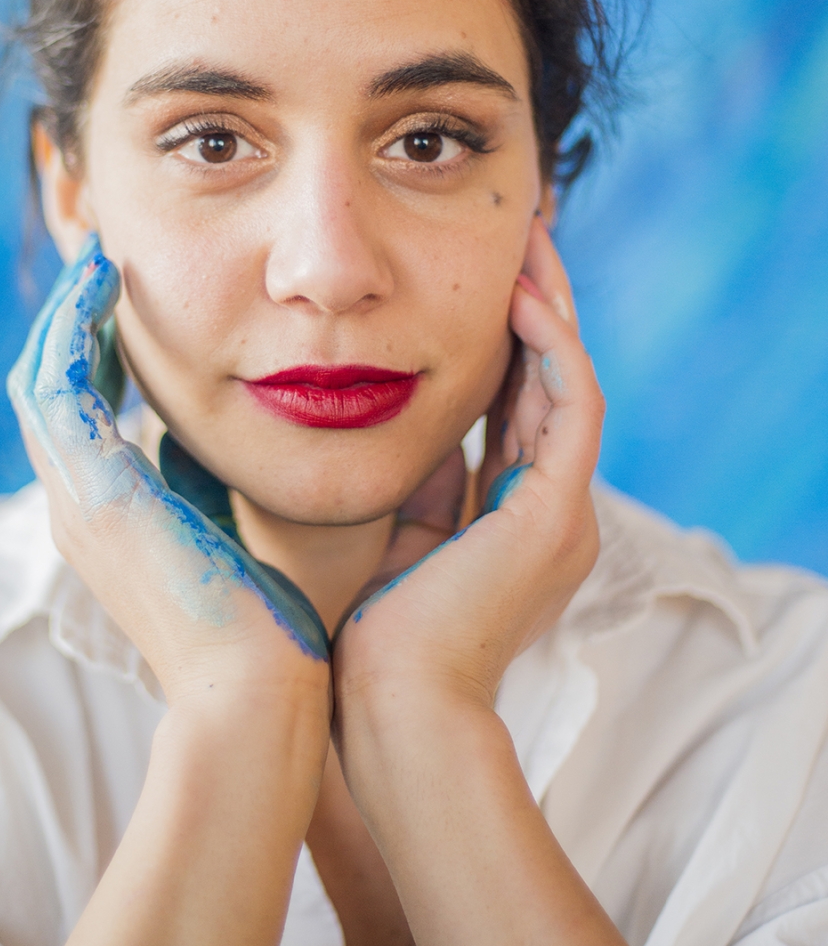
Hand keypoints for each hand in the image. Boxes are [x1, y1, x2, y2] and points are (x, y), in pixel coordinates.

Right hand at [8, 236, 330, 705]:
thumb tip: (204, 436)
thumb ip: (203, 482)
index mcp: (105, 518)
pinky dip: (71, 330)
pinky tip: (106, 285)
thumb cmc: (263, 625)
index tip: (123, 299)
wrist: (257, 692)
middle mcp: (75, 507)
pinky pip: (58, 387)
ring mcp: (76, 502)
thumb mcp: (224, 530)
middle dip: (67, 323)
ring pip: (40, 381)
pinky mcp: (96, 494)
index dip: (90, 352)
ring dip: (63, 316)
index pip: (77, 414)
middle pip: (45, 390)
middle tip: (100, 266)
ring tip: (99, 263)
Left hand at [334, 216, 602, 716]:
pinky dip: (550, 347)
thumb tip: (393, 417)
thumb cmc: (375, 639)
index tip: (475, 280)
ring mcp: (563, 513)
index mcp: (515, 520)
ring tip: (529, 241)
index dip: (503, 342)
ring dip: (552, 308)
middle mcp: (551, 511)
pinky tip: (520, 296)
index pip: (518, 409)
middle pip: (552, 385)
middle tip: (520, 236)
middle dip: (537, 307)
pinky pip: (571, 406)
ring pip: (571, 383)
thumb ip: (417, 481)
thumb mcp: (397, 535)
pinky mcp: (558, 512)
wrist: (392, 708)